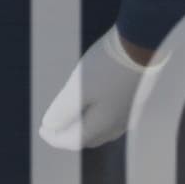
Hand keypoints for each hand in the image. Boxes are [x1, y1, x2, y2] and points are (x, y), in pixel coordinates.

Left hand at [38, 31, 152, 149]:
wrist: (142, 42)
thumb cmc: (107, 64)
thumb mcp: (79, 86)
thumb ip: (63, 109)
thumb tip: (50, 125)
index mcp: (104, 124)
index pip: (74, 140)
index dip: (55, 137)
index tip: (42, 128)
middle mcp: (119, 124)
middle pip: (90, 138)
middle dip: (70, 135)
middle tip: (55, 126)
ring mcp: (130, 112)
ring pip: (103, 130)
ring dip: (85, 127)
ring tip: (72, 117)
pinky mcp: (137, 99)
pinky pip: (113, 118)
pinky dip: (98, 118)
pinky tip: (95, 106)